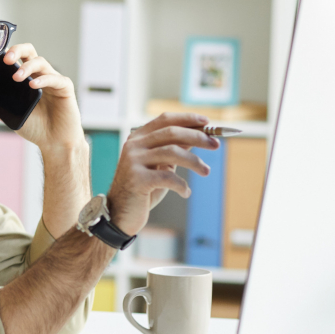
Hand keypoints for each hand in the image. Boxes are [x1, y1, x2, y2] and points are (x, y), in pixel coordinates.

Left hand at [0, 45, 84, 154]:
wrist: (54, 142)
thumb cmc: (34, 126)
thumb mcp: (10, 115)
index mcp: (26, 77)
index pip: (16, 57)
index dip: (5, 53)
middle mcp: (40, 74)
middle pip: (29, 51)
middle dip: (17, 50)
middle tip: (6, 59)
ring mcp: (53, 79)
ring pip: (40, 62)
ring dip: (27, 67)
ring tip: (16, 77)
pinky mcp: (65, 87)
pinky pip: (55, 79)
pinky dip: (43, 80)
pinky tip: (33, 85)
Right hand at [106, 113, 219, 235]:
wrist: (119, 214)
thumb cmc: (142, 190)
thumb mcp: (159, 166)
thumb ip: (172, 149)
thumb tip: (197, 135)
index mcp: (138, 138)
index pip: (165, 120)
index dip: (187, 119)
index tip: (207, 122)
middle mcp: (134, 146)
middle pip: (172, 133)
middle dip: (198, 137)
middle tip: (215, 145)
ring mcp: (133, 161)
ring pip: (172, 152)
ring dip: (195, 161)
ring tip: (206, 171)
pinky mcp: (137, 179)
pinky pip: (168, 177)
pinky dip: (182, 185)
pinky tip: (185, 192)